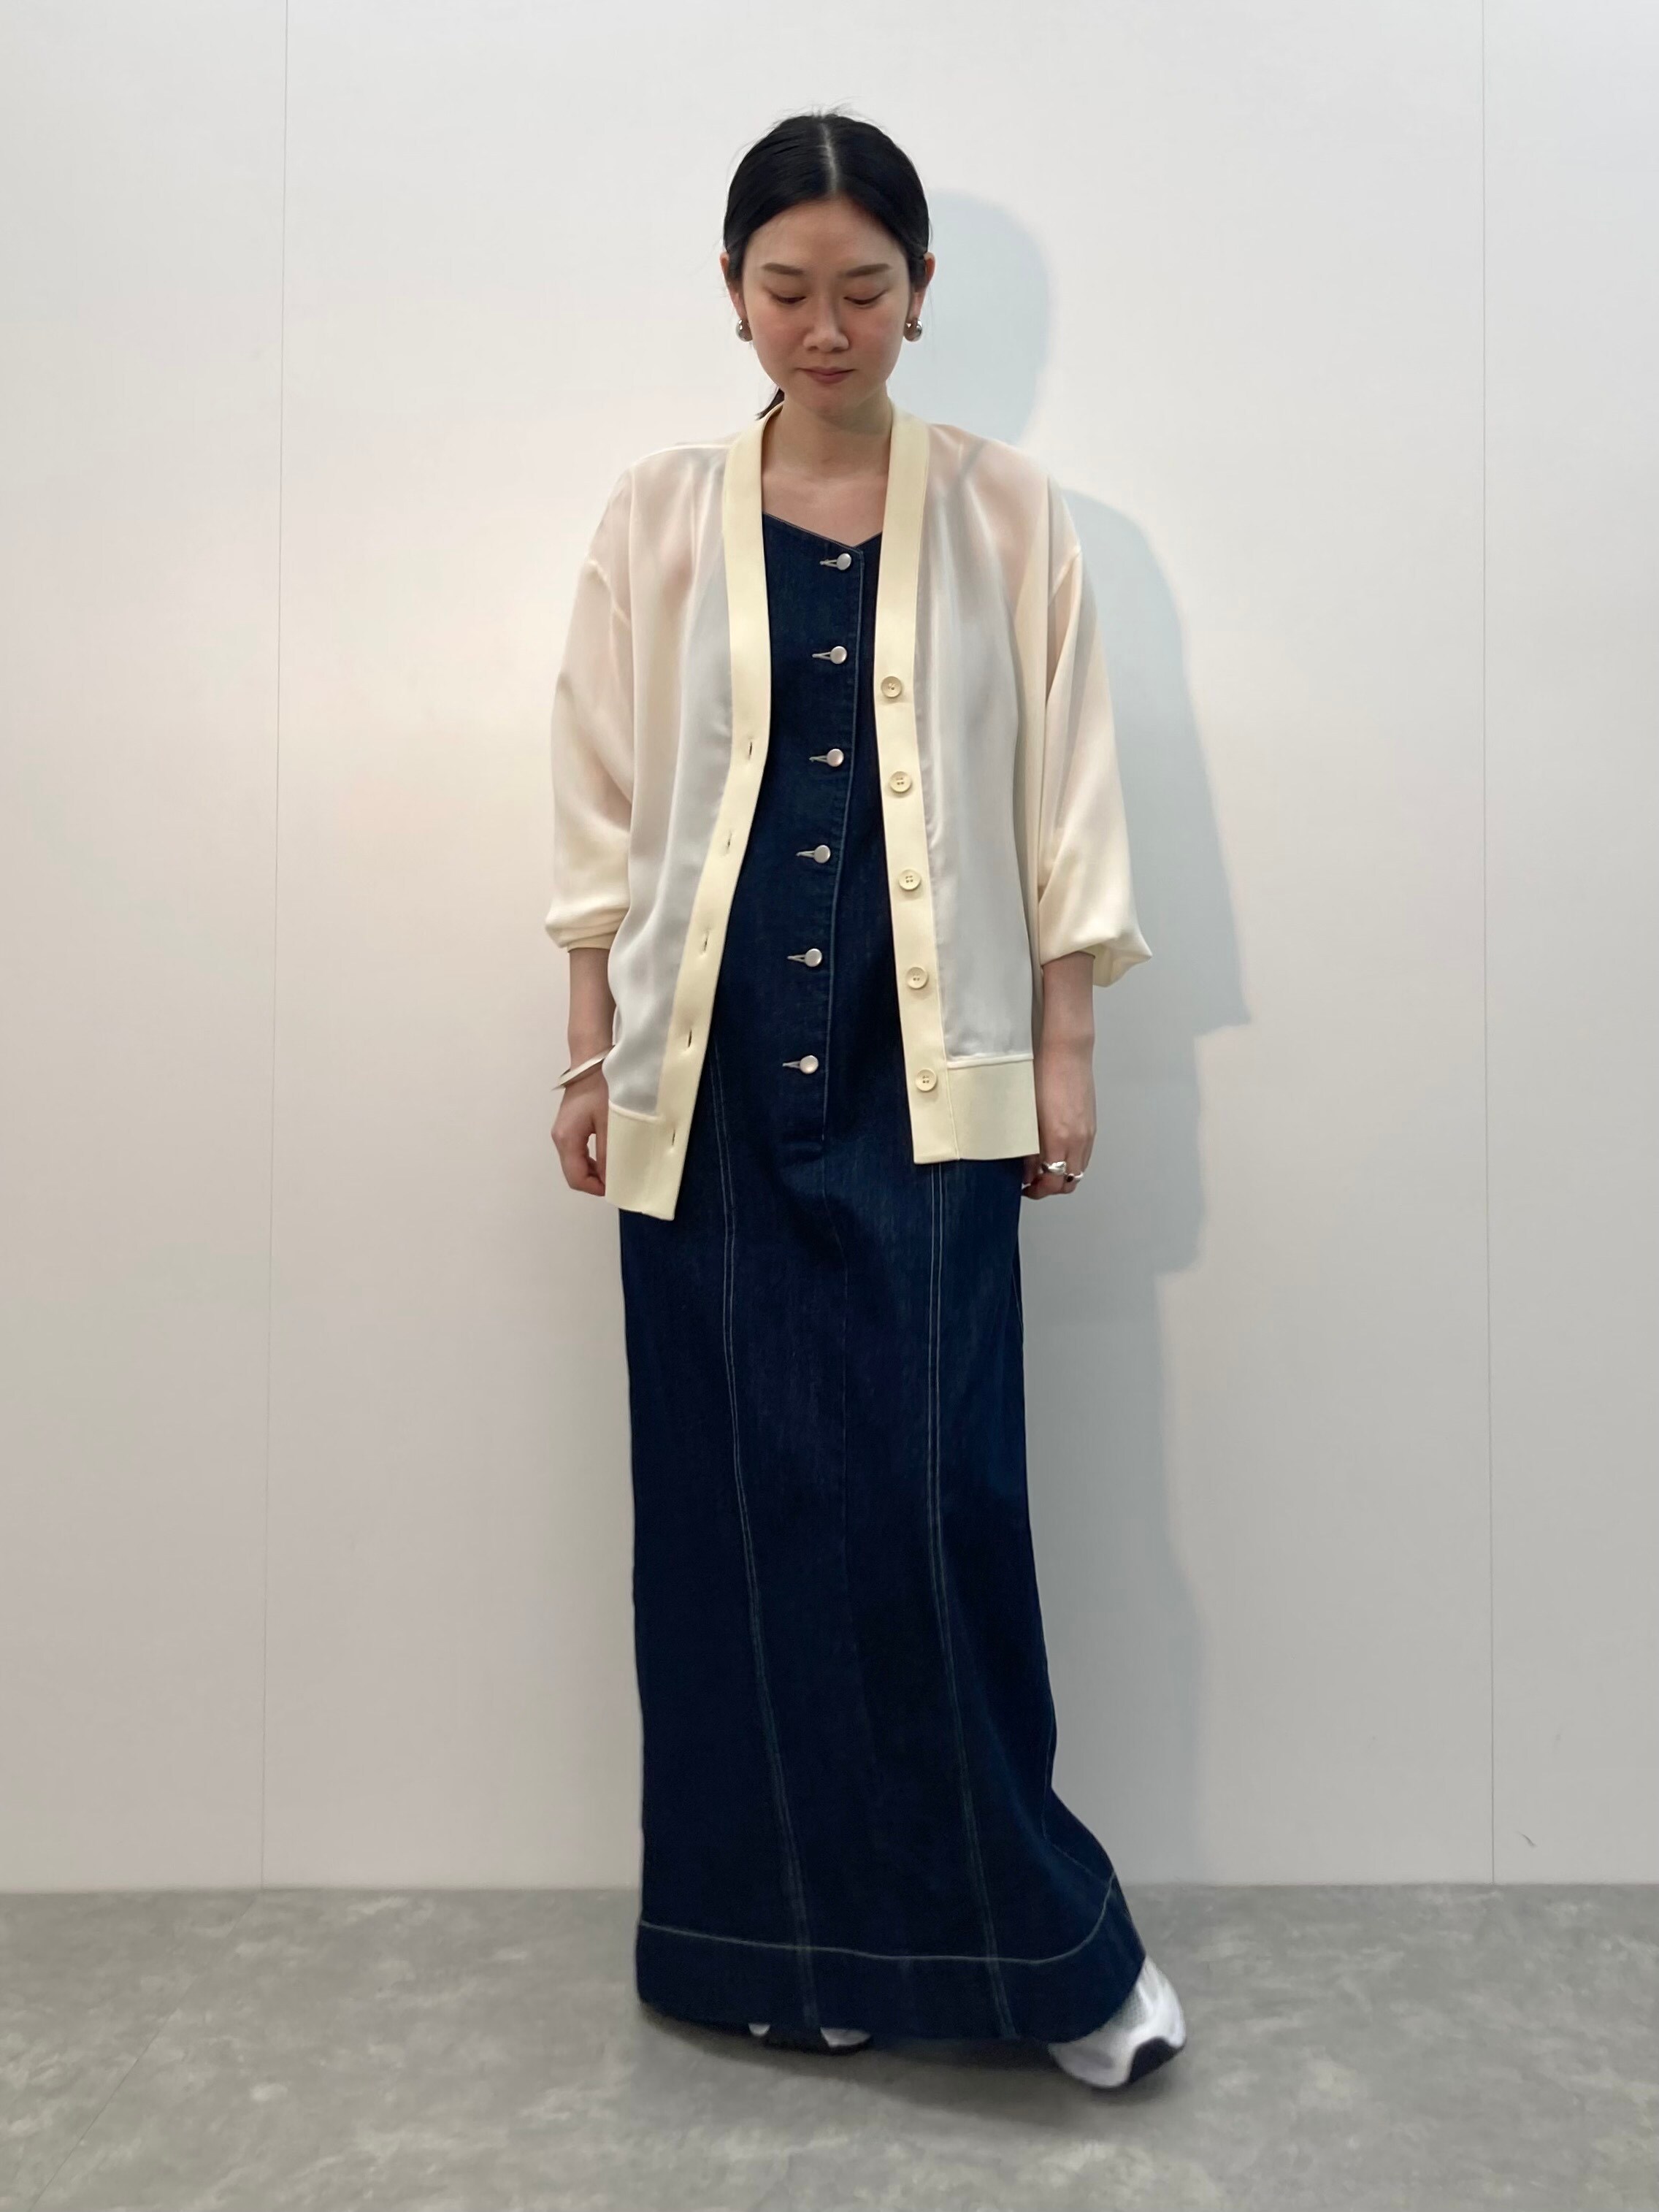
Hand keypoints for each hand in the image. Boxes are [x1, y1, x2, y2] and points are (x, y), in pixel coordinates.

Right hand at [552, 1066, 607, 1196]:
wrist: (590, 1061)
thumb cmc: (601, 1089)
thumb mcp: (610, 1123)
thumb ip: (609, 1153)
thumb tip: (611, 1180)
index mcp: (567, 1139)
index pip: (576, 1178)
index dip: (596, 1188)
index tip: (617, 1188)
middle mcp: (559, 1139)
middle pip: (573, 1173)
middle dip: (595, 1182)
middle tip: (619, 1181)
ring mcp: (561, 1133)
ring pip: (575, 1164)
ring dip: (594, 1172)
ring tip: (616, 1170)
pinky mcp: (567, 1127)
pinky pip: (577, 1153)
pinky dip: (591, 1161)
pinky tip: (607, 1157)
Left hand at [1022, 1031, 1094, 1199]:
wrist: (1067, 1053)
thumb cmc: (1042, 1076)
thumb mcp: (1028, 1116)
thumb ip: (1028, 1147)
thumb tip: (1026, 1168)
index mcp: (1058, 1140)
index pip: (1053, 1182)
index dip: (1038, 1190)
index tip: (1024, 1187)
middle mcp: (1078, 1141)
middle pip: (1069, 1183)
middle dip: (1050, 1187)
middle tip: (1032, 1182)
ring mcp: (1088, 1134)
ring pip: (1079, 1170)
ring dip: (1062, 1175)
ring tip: (1043, 1167)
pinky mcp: (1092, 1125)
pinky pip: (1084, 1155)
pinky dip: (1071, 1161)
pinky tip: (1056, 1151)